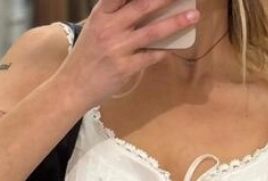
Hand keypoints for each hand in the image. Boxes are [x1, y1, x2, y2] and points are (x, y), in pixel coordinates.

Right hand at [65, 0, 200, 105]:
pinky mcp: (125, 68)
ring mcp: (118, 48)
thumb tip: (144, 7)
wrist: (74, 85)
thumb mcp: (96, 27)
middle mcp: (109, 27)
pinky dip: (164, 51)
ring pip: (152, 32)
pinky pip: (150, 56)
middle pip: (142, 6)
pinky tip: (174, 46)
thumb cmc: (88, 55)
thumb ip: (115, 14)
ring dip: (176, 23)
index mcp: (101, 13)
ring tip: (193, 16)